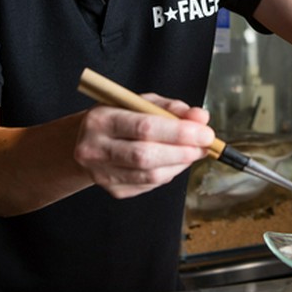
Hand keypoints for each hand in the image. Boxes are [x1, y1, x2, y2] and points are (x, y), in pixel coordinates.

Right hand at [73, 94, 214, 198]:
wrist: (86, 141)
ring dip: (179, 164)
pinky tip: (172, 162)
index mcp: (101, 119)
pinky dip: (168, 173)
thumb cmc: (117, 117)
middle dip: (182, 151)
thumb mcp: (139, 102)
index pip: (144, 127)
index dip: (179, 132)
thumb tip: (200, 118)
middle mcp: (95, 148)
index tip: (205, 132)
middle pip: (146, 156)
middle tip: (204, 145)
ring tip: (192, 152)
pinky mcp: (112, 190)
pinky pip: (149, 184)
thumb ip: (170, 108)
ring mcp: (102, 173)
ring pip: (150, 175)